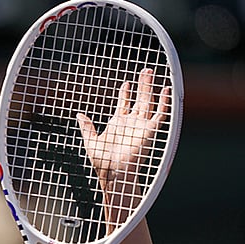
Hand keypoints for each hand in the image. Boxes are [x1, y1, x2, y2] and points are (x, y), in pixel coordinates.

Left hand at [76, 68, 169, 190]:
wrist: (114, 173)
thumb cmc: (102, 162)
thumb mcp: (91, 142)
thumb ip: (87, 127)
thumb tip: (79, 115)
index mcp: (118, 124)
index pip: (125, 104)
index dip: (126, 93)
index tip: (126, 83)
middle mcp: (132, 123)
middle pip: (139, 99)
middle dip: (143, 85)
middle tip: (145, 70)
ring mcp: (141, 126)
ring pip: (149, 102)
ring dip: (150, 88)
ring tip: (150, 72)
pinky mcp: (150, 131)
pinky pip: (160, 115)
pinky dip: (164, 103)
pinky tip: (165, 90)